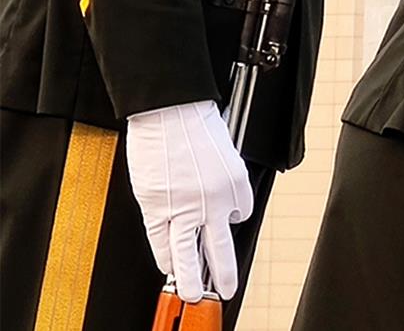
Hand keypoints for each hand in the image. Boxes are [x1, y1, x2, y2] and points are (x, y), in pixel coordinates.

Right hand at [125, 101, 253, 301]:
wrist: (171, 113)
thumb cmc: (196, 125)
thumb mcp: (226, 151)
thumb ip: (226, 180)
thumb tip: (226, 203)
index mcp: (236, 183)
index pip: (242, 212)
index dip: (234, 217)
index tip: (227, 223)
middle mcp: (214, 200)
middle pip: (220, 246)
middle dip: (223, 272)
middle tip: (224, 290)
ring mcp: (184, 206)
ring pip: (188, 252)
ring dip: (190, 278)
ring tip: (191, 294)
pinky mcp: (157, 206)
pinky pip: (161, 240)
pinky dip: (164, 256)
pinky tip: (168, 268)